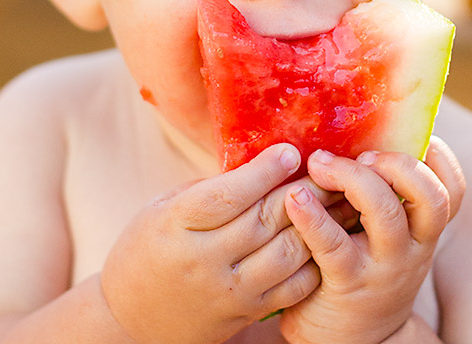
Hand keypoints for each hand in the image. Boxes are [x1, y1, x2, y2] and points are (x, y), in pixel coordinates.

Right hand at [100, 143, 348, 343]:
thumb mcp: (163, 208)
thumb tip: (262, 163)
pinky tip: (326, 238)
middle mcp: (204, 259)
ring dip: (318, 223)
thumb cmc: (147, 251)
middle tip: (329, 168)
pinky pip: (293, 286)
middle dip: (303, 190)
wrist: (132, 321)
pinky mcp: (247, 313)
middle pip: (264, 220)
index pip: (227, 196)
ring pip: (286, 252)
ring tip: (338, 199)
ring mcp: (228, 290)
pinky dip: (314, 260)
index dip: (263, 172)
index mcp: (177, 224)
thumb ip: (209, 190)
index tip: (290, 151)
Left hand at [279, 136, 465, 343]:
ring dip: (353, 178)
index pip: (452, 192)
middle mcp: (412, 249)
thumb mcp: (383, 241)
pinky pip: (333, 245)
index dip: (440, 159)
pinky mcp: (346, 284)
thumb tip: (349, 137)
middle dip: (398, 163)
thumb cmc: (360, 274)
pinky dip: (312, 216)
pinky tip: (294, 198)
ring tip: (320, 164)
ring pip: (386, 214)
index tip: (414, 137)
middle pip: (429, 197)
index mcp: (421, 233)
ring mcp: (382, 268)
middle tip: (362, 155)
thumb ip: (379, 200)